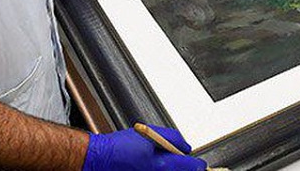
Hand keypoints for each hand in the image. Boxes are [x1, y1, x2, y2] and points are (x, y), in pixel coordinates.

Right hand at [82, 127, 206, 170]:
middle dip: (186, 168)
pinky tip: (153, 166)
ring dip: (174, 170)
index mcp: (163, 165)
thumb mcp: (148, 133)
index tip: (199, 162)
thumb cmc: (119, 147)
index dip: (198, 163)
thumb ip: (172, 137)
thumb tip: (185, 145)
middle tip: (179, 160)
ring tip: (162, 161)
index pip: (193, 167)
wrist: (100, 159)